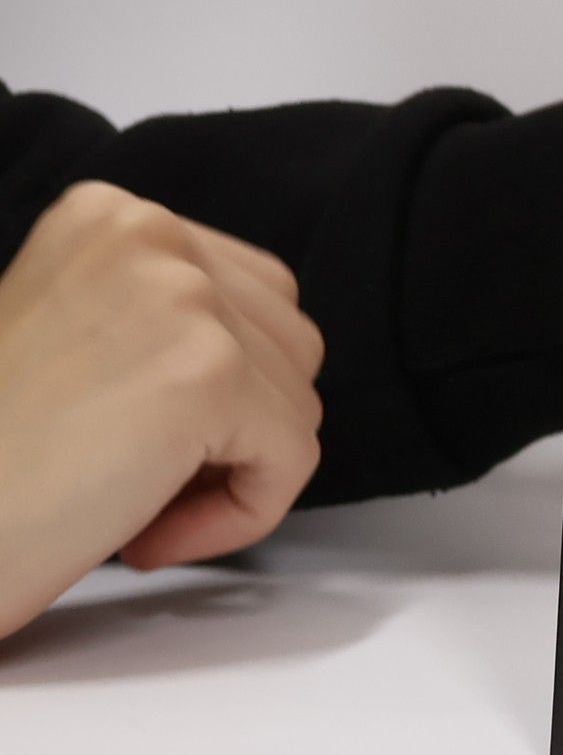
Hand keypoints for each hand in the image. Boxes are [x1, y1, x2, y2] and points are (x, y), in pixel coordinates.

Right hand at [0, 182, 322, 641]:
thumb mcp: (74, 335)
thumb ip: (162, 319)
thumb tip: (267, 354)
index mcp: (110, 215)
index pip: (250, 293)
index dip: (219, 387)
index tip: (133, 438)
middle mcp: (150, 232)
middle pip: (288, 338)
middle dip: (236, 426)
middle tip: (134, 480)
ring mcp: (184, 297)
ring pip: (298, 399)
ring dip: (231, 472)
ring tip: (130, 504)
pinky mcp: (209, 375)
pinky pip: (293, 459)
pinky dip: (240, 515)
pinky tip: (143, 538)